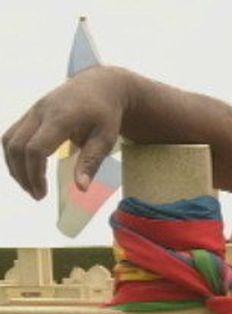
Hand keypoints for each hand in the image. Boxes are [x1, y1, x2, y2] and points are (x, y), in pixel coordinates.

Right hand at [2, 66, 128, 199]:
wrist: (101, 85)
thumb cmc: (106, 114)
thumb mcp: (106, 138)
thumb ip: (91, 162)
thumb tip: (82, 188)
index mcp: (61, 117)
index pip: (35, 148)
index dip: (34, 173)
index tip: (42, 193)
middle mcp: (42, 111)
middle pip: (17, 146)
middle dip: (22, 174)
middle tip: (37, 195)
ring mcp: (33, 110)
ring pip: (9, 140)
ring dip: (15, 166)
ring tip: (30, 186)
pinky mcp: (31, 113)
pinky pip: (12, 135)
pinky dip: (14, 155)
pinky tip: (26, 170)